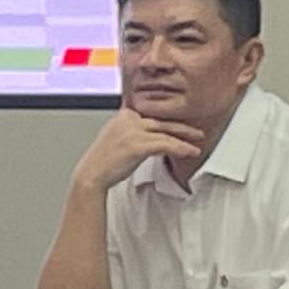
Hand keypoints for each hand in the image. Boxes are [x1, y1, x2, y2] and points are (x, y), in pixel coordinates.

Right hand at [72, 107, 208, 193]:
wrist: (92, 175)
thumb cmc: (104, 161)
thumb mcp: (119, 138)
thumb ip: (134, 131)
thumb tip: (154, 136)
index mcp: (124, 115)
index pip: (153, 114)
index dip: (170, 119)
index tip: (182, 125)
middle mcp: (128, 119)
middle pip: (162, 121)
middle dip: (182, 127)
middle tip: (196, 132)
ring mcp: (133, 131)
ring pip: (166, 132)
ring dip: (185, 139)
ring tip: (196, 145)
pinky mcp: (137, 144)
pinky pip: (165, 144)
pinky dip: (180, 148)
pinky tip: (189, 152)